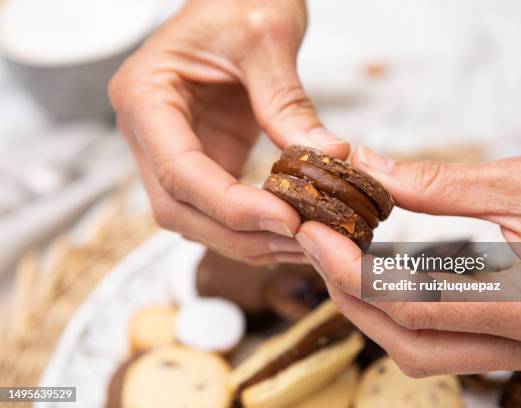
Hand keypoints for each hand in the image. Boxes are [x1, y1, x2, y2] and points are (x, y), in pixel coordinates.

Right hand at [109, 0, 348, 264]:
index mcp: (145, 96)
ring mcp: (172, 148)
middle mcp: (147, 130)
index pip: (178, 171)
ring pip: (194, 218)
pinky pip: (218, 206)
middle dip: (239, 233)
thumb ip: (288, 103)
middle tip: (299, 242)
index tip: (286, 219)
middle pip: (178, 209)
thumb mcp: (265, 38)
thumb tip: (329, 159)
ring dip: (246, 238)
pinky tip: (291, 228)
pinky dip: (252, 224)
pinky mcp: (202, 157)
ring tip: (302, 244)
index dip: (230, 205)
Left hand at [295, 132, 520, 375]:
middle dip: (352, 297)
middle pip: (411, 343)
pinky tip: (384, 274)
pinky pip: (450, 341)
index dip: (350, 271)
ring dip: (375, 310)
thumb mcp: (519, 179)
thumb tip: (367, 168)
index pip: (413, 305)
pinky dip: (407, 313)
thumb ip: (435, 183)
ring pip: (426, 352)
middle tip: (318, 249)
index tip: (313, 235)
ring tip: (341, 260)